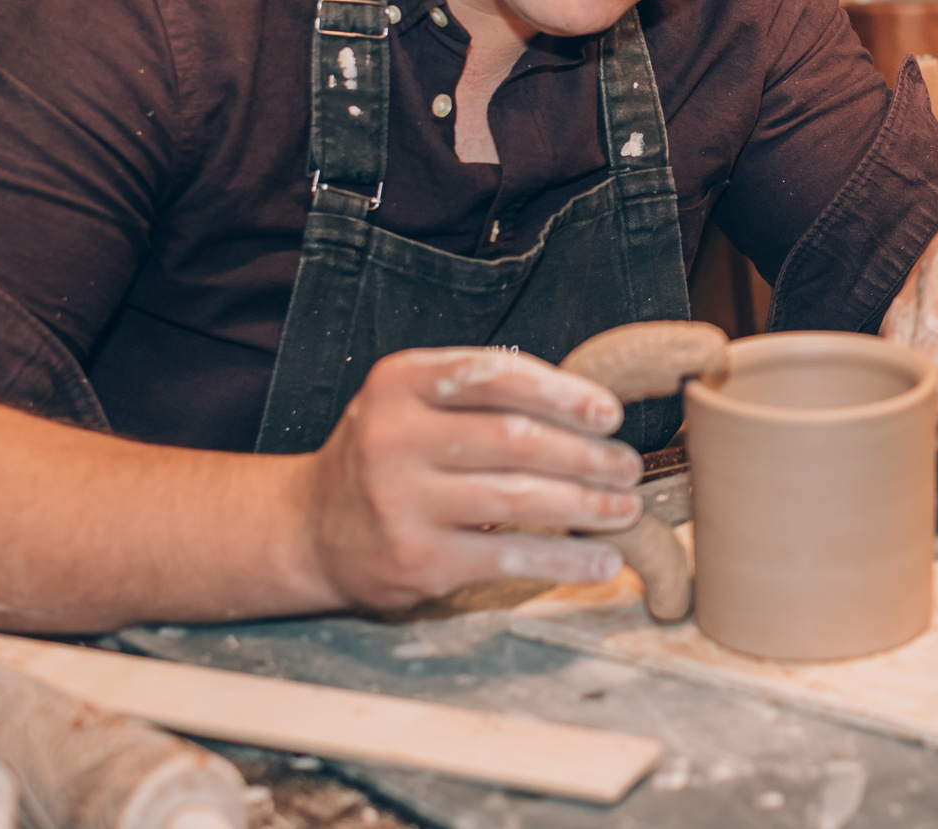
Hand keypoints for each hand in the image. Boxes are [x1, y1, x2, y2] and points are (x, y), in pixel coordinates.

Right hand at [296, 347, 646, 610]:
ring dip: (586, 505)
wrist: (310, 529)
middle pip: (515, 440)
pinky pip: (508, 558)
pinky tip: (601, 560)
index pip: (496, 377)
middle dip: (586, 455)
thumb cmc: (389, 454)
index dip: (562, 394)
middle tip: (627, 466)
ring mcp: (401, 501)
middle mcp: (394, 437)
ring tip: (625, 509)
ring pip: (518, 499)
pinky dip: (564, 559)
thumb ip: (483, 395)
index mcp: (400, 382)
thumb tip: (589, 409)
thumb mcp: (415, 402)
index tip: (609, 414)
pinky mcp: (415, 560)